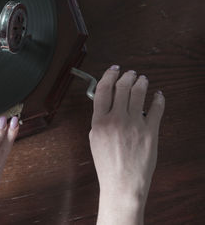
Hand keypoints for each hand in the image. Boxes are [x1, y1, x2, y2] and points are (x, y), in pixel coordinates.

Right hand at [90, 66, 164, 224]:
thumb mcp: (94, 140)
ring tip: (142, 79)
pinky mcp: (150, 131)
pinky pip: (157, 108)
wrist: (123, 182)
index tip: (113, 70)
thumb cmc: (108, 165)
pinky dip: (159, 98)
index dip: (108, 76)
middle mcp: (116, 119)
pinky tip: (158, 95)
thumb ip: (99, 120)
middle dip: (127, 76)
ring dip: (141, 82)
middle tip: (130, 73)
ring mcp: (134, 124)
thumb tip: (106, 103)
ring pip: (139, 93)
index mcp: (99, 121)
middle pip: (122, 87)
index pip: (103, 90)